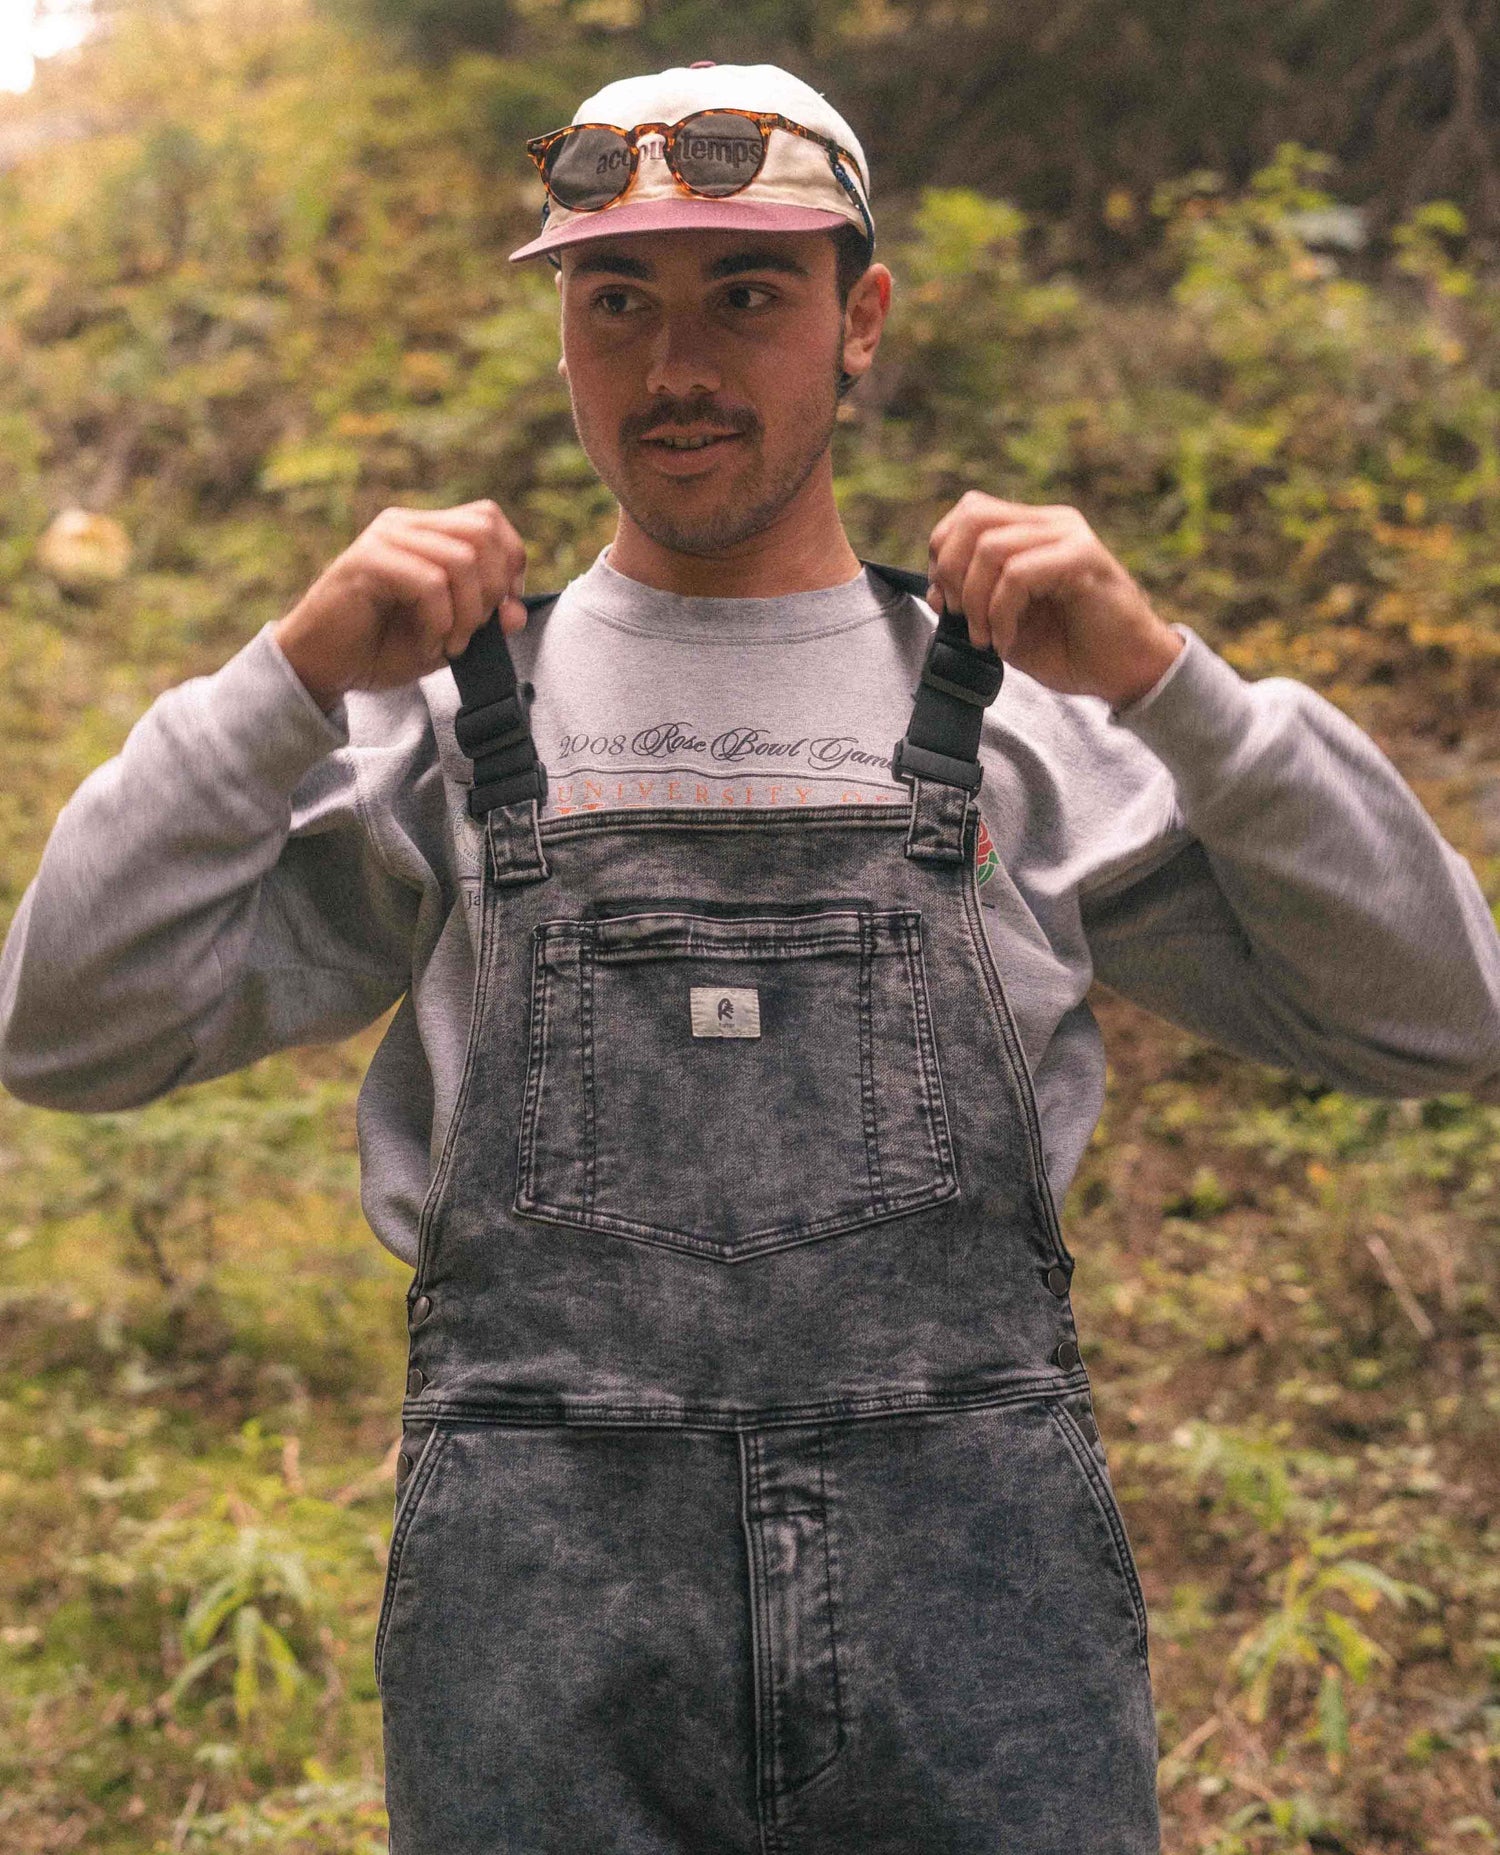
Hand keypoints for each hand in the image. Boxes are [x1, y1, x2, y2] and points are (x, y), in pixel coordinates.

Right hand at [272, 500, 527, 712]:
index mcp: (426, 531)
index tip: (502, 611)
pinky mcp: (366, 561)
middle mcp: (405, 524)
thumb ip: (485, 619)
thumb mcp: (449, 634)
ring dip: (467, 614)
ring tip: (449, 644)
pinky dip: (439, 623)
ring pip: (461, 559)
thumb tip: (517, 611)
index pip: (489, 519)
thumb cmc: (382, 648)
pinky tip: (426, 645)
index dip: (511, 563)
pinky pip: (429, 583)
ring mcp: (384, 538)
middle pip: (483, 532)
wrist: (323, 668)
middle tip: (473, 632)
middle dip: (492, 589)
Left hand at [927, 493, 1182, 708]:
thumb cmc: (1070, 649)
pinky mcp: (1084, 558)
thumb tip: (934, 590)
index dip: (943, 553)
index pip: (969, 512)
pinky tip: (1007, 640)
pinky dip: (1001, 613)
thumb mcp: (1005, 624)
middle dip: (950, 570)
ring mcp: (1069, 536)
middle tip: (957, 616)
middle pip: (973, 515)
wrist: (1126, 672)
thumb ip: (971, 602)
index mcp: (1032, 530)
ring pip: (991, 546)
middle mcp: (1051, 523)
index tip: (945, 602)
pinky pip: (1018, 574)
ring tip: (986, 637)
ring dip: (974, 600)